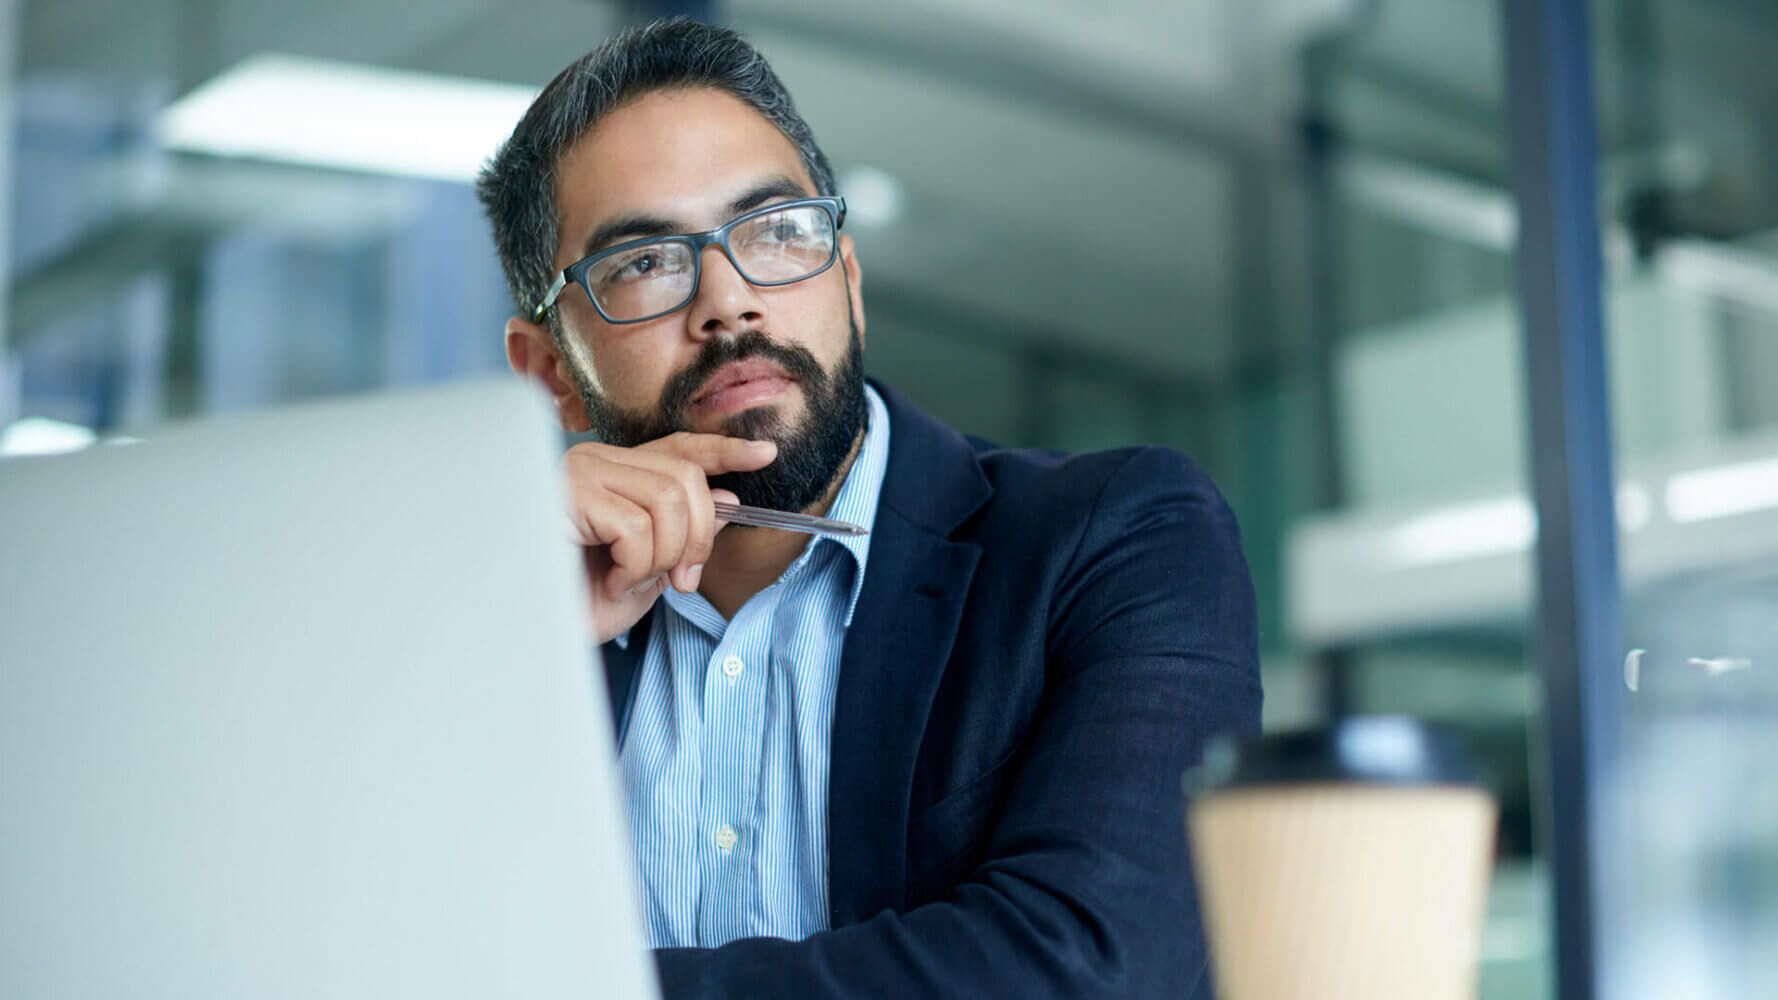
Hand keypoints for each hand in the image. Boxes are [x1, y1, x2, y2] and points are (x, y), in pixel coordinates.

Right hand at [563, 432, 776, 642]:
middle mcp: (598, 462)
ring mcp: (581, 473)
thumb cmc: (579, 602)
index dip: (724, 449)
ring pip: (669, 501)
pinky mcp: (567, 494)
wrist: (532, 631)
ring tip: (628, 582)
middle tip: (680, 580)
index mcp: (617, 474)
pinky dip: (635, 567)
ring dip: (663, 557)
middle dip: (698, 537)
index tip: (765, 453)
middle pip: (686, 477)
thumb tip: (726, 498)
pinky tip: (609, 582)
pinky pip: (636, 527)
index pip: (679, 448)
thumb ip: (683, 533)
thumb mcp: (648, 570)